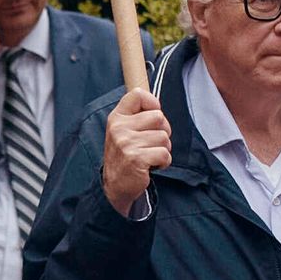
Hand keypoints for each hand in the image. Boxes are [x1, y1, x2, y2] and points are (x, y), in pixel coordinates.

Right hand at [97, 88, 171, 210]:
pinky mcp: (136, 159)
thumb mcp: (124, 130)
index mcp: (116, 117)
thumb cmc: (125, 155)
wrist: (116, 185)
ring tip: (150, 155)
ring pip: (164, 137)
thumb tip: (157, 102)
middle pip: (159, 117)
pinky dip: (164, 162)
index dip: (152, 103)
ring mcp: (127, 143)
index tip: (153, 116)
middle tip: (152, 143)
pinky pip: (165, 154)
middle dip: (163, 131)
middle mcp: (119, 128)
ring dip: (163, 149)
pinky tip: (152, 165)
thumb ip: (137, 115)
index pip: (137, 94)